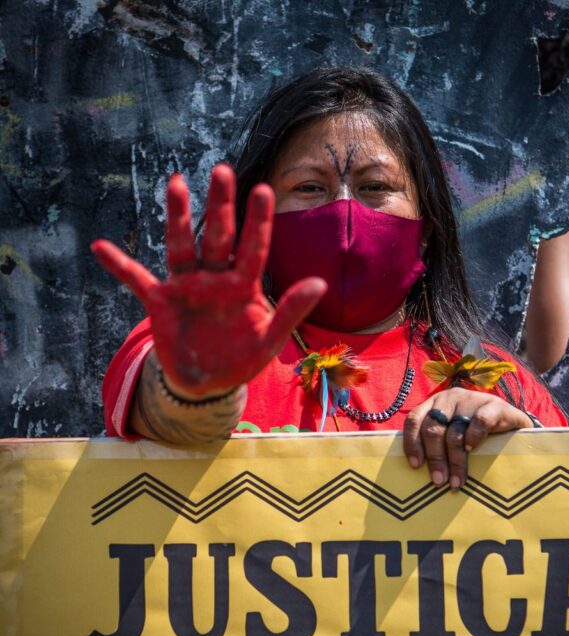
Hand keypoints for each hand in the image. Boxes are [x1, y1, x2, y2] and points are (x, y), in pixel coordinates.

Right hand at [92, 164, 326, 396]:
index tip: (263, 190)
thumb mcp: (270, 340)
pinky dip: (119, 266)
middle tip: (222, 171)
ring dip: (179, 217)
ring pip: (182, 245)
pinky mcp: (161, 301)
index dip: (257, 222)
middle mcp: (215, 277)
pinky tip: (99, 247)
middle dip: (220, 206)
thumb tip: (320, 284)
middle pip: (218, 236)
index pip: (254, 248)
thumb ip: (291, 312)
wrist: (208, 383)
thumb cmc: (243, 358)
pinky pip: (136, 280)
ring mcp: (187, 285)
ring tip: (177, 183)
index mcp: (244, 285)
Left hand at [403, 388, 532, 488]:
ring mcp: (471, 399)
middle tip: (438, 481)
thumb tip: (419, 472)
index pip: (414, 419)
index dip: (412, 443)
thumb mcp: (453, 433)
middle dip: (435, 458)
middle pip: (433, 429)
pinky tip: (472, 450)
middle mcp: (450, 398)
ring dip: (455, 460)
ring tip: (456, 481)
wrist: (513, 424)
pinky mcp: (494, 404)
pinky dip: (474, 437)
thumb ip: (437, 443)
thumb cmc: (477, 433)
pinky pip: (479, 421)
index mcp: (434, 403)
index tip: (416, 466)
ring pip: (455, 432)